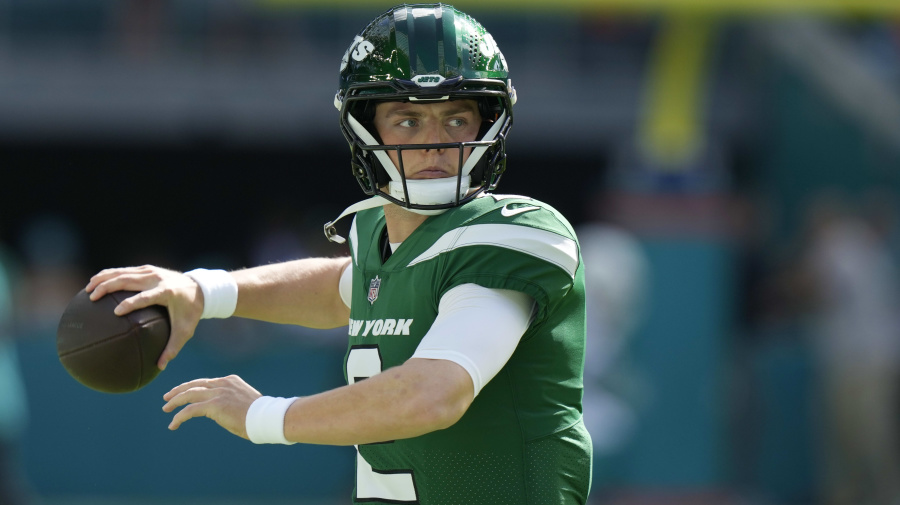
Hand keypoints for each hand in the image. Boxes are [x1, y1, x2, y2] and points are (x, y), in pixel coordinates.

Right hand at [85, 265, 203, 369]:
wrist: (200, 287)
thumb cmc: (191, 312)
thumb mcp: (185, 331)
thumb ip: (173, 348)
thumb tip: (160, 367)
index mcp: (166, 292)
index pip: (145, 297)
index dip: (130, 303)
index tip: (116, 312)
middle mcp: (157, 279)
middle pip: (128, 279)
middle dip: (108, 287)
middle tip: (92, 298)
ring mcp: (151, 271)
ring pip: (122, 272)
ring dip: (103, 278)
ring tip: (88, 289)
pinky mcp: (147, 269)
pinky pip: (125, 270)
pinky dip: (109, 275)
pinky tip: (96, 283)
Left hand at [162, 375, 261, 438]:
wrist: (266, 417)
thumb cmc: (259, 414)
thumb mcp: (244, 401)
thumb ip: (231, 400)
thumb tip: (223, 410)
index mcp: (230, 380)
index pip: (205, 382)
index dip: (192, 387)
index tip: (183, 393)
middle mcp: (222, 384)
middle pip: (194, 384)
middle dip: (179, 390)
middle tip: (167, 397)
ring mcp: (218, 393)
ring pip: (189, 395)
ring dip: (175, 401)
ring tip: (166, 408)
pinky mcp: (214, 405)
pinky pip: (190, 410)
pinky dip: (179, 417)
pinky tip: (173, 424)